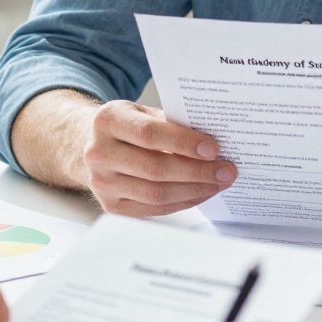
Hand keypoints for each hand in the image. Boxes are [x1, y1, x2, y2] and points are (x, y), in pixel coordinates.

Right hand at [80, 99, 236, 216]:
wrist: (95, 145)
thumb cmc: (130, 126)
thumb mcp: (145, 112)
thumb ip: (173, 123)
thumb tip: (214, 144)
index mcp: (108, 120)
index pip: (149, 134)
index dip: (183, 142)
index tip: (214, 149)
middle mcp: (99, 153)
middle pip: (154, 168)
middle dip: (197, 171)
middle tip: (226, 170)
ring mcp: (101, 182)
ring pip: (155, 193)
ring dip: (194, 190)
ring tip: (219, 183)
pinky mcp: (111, 205)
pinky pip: (153, 209)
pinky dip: (182, 202)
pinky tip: (201, 192)